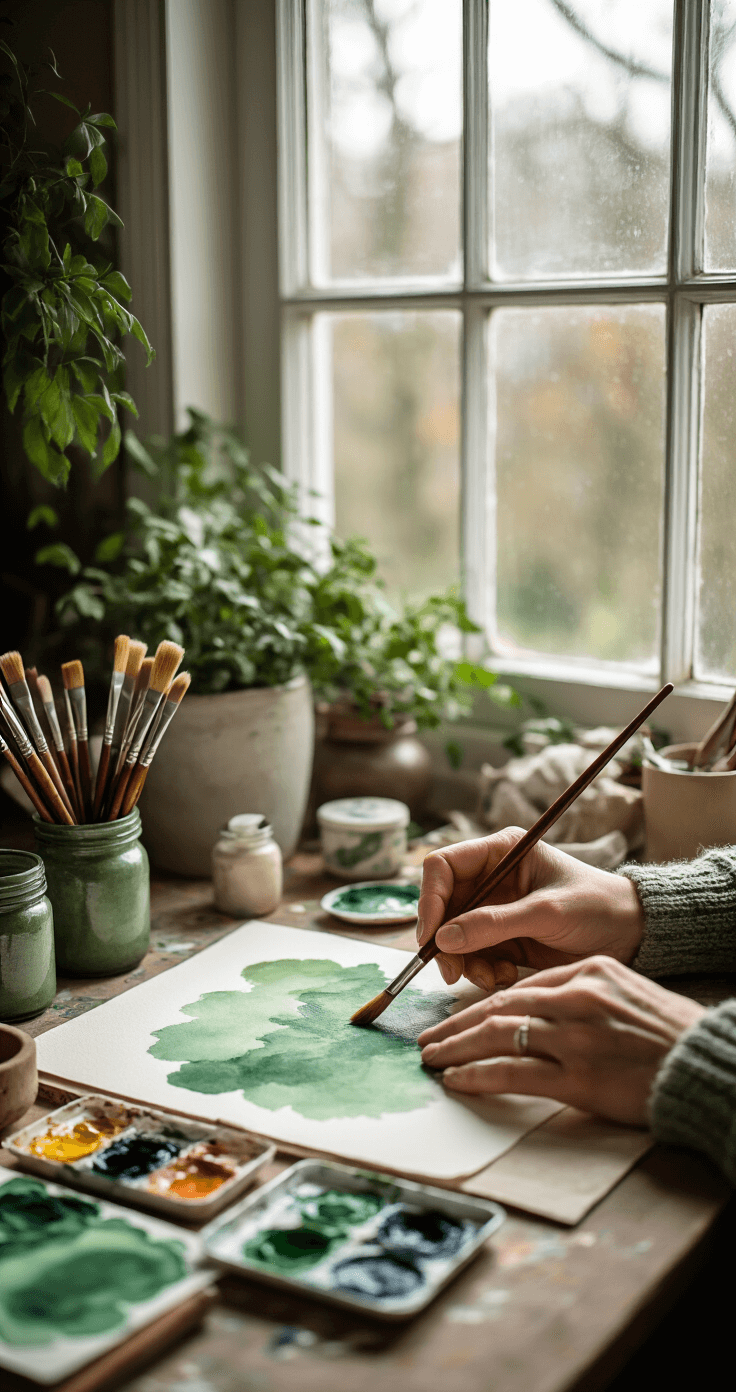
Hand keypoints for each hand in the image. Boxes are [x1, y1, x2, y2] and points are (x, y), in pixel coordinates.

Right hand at [417, 828, 644, 990]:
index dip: (430, 898)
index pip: (443, 866)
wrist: (632, 935)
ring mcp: (494, 910)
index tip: (431, 936)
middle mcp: (491, 878)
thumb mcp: (547, 912)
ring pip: (452, 937)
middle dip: (444, 941)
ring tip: (490, 978)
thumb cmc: (598, 907)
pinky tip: (504, 977)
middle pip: (442, 906)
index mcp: (500, 852)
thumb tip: (443, 939)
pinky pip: (472, 956)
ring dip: (464, 962)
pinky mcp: (501, 939)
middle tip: (452, 972)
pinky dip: (480, 971)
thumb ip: (495, 924)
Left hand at [418, 956, 705, 1124]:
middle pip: (499, 1007)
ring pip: (496, 1035)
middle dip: (456, 1024)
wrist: (701, 1064)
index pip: (520, 987)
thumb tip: (535, 1011)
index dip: (482, 1005)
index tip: (458, 1018)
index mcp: (587, 973)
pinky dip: (477, 1074)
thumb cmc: (668, 1035)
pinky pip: (511, 1071)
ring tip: (431, 1058)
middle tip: (428, 1038)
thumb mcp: (624, 993)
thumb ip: (581, 995)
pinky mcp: (577, 1076)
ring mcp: (574, 1036)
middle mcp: (575, 997)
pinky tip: (456, 1079)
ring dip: (455, 1047)